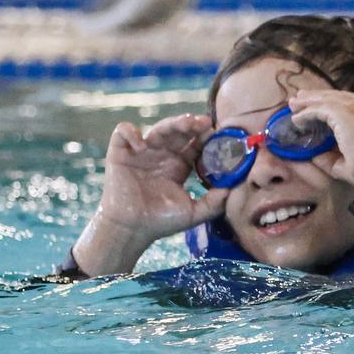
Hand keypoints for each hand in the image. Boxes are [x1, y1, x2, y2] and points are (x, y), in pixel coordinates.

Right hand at [73, 113, 227, 275]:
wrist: (131, 231)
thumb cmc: (160, 222)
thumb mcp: (194, 213)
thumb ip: (215, 202)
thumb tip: (233, 188)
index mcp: (179, 164)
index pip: (195, 143)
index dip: (205, 136)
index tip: (217, 135)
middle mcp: (162, 154)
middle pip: (179, 131)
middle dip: (192, 125)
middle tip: (205, 123)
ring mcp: (141, 152)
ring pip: (158, 128)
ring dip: (172, 123)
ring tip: (186, 124)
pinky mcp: (120, 153)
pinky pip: (123, 132)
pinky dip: (131, 133)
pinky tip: (142, 145)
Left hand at [285, 88, 353, 192]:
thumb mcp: (350, 162)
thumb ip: (333, 157)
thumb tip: (315, 155)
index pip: (352, 103)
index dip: (333, 104)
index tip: (320, 106)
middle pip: (339, 96)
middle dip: (318, 97)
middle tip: (301, 99)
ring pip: (328, 99)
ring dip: (309, 101)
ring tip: (293, 104)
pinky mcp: (344, 112)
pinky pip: (320, 109)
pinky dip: (307, 113)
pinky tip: (296, 119)